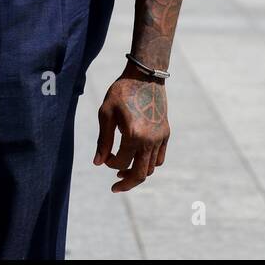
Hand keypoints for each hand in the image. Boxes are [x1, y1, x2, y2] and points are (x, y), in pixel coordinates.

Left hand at [94, 64, 169, 191]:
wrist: (145, 76)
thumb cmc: (121, 92)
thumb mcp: (106, 113)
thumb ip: (103, 141)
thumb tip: (98, 163)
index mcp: (133, 135)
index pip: (120, 162)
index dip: (110, 163)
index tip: (104, 157)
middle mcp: (150, 139)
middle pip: (140, 174)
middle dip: (127, 184)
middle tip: (115, 188)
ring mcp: (160, 137)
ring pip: (150, 168)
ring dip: (137, 173)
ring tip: (124, 172)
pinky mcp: (166, 133)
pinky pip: (159, 158)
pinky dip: (149, 164)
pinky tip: (138, 159)